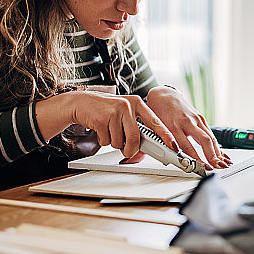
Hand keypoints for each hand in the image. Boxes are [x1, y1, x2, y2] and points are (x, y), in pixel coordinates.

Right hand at [36, 90, 175, 158]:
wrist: (81, 103)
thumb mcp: (124, 114)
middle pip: (135, 138)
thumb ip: (136, 126)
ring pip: (120, 142)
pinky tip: (100, 129)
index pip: (155, 122)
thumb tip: (148, 147)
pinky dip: (103, 140)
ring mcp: (114, 111)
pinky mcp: (101, 118)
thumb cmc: (106, 110)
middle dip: (130, 149)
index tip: (172, 145)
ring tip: (109, 131)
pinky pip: (107, 141)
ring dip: (114, 143)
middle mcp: (128, 105)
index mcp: (137, 103)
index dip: (165, 135)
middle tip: (127, 151)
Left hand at [145, 86, 230, 169]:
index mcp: (174, 126)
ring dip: (218, 152)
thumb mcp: (156, 128)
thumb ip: (163, 143)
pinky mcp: (201, 118)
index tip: (201, 168)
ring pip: (211, 137)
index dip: (196, 159)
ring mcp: (196, 119)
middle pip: (204, 140)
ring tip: (223, 164)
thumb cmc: (158, 112)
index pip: (187, 146)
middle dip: (212, 155)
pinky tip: (221, 155)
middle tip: (217, 167)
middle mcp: (187, 122)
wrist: (164, 95)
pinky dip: (216, 146)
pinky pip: (211, 134)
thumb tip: (167, 160)